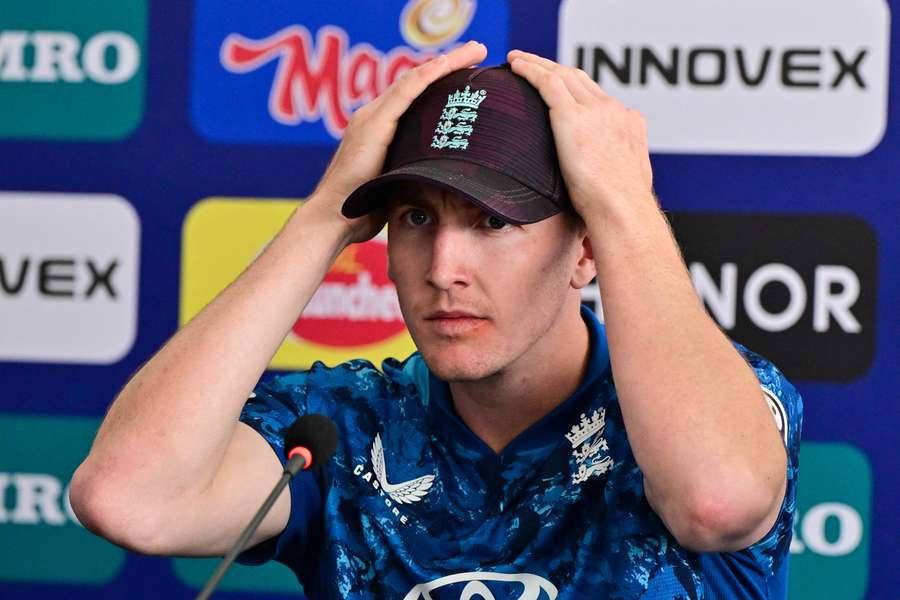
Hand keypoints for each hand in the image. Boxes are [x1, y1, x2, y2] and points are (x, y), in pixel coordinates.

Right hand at [306, 41, 487, 243]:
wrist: (334, 219)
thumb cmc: (363, 210)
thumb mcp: (397, 183)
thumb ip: (415, 170)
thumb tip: (444, 176)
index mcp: (380, 129)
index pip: (415, 96)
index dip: (441, 81)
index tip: (471, 73)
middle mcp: (373, 117)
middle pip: (417, 82)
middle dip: (449, 64)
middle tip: (479, 51)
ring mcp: (371, 118)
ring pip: (414, 80)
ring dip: (446, 62)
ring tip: (476, 50)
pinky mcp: (373, 125)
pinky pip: (404, 93)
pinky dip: (427, 76)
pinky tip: (447, 64)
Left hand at [508, 50, 654, 226]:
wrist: (622, 209)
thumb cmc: (619, 210)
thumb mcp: (624, 184)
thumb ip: (611, 173)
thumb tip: (599, 186)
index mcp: (629, 124)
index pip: (598, 97)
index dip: (575, 88)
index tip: (558, 88)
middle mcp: (614, 110)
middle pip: (580, 78)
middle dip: (554, 68)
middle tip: (532, 64)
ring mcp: (596, 110)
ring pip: (562, 74)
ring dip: (537, 63)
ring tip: (517, 60)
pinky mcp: (574, 116)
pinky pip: (547, 82)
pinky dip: (530, 70)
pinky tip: (514, 65)